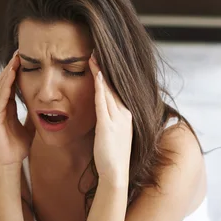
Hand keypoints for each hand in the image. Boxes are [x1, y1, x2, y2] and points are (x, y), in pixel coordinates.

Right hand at [0, 50, 34, 169]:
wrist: (7, 163)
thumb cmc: (16, 147)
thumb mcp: (29, 128)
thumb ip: (33, 117)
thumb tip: (44, 110)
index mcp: (8, 107)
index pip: (13, 84)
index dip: (18, 71)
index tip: (27, 58)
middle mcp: (0, 106)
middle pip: (5, 81)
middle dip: (12, 65)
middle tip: (20, 50)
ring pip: (1, 86)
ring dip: (8, 72)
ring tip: (15, 58)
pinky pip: (0, 98)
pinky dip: (6, 86)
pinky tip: (11, 76)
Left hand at [88, 51, 132, 186]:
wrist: (116, 173)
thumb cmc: (112, 156)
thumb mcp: (112, 133)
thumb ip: (109, 119)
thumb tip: (102, 110)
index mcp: (125, 114)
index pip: (116, 89)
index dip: (109, 73)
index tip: (101, 58)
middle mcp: (124, 113)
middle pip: (114, 85)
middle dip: (106, 66)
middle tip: (98, 47)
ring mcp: (117, 119)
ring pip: (109, 90)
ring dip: (101, 71)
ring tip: (94, 54)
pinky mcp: (108, 125)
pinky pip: (104, 102)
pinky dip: (101, 87)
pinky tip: (97, 74)